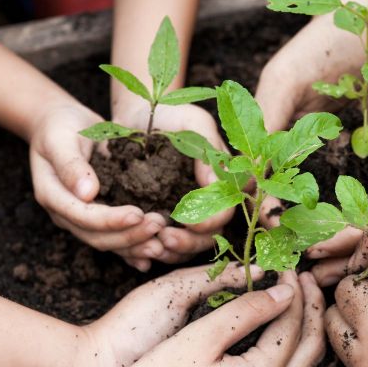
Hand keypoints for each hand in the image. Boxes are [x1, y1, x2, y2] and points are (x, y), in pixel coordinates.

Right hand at [29, 102, 166, 271]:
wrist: (60, 125)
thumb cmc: (60, 127)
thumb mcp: (61, 138)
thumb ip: (71, 164)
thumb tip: (87, 192)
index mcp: (52, 195)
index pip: (82, 216)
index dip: (110, 219)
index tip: (138, 214)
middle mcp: (66, 213)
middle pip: (97, 237)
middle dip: (129, 235)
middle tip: (159, 225)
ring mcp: (81, 219)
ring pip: (108, 243)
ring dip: (135, 245)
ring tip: (162, 243)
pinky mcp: (97, 218)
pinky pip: (115, 239)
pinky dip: (133, 249)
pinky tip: (155, 254)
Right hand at [43, 271, 328, 366]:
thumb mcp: (200, 337)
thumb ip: (246, 311)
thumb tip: (285, 291)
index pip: (291, 324)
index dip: (292, 290)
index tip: (288, 265)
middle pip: (310, 347)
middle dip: (311, 307)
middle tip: (307, 277)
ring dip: (311, 333)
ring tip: (307, 303)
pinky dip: (303, 360)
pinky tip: (297, 344)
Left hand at [113, 100, 234, 265]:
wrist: (140, 117)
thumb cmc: (173, 115)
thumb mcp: (194, 124)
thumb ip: (208, 150)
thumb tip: (215, 183)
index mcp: (227, 182)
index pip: (227, 211)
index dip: (212, 221)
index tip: (192, 223)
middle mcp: (212, 203)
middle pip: (209, 237)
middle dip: (189, 243)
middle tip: (165, 239)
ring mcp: (190, 215)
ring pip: (188, 247)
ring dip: (172, 252)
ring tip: (151, 245)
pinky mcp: (166, 221)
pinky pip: (165, 246)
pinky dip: (155, 252)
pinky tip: (141, 249)